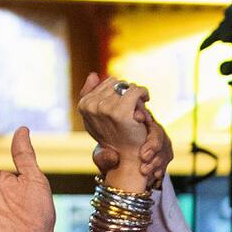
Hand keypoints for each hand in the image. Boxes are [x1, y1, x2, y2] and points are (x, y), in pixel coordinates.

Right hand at [77, 74, 151, 192]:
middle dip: (126, 92)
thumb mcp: (98, 117)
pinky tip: (147, 100)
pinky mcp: (120, 112)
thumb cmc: (115, 137)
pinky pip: (135, 91)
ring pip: (126, 86)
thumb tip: (94, 74)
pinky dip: (144, 93)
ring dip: (135, 95)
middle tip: (133, 107)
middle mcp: (91, 105)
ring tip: (137, 109)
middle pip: (116, 82)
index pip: (106, 82)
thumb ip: (92, 95)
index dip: (120, 91)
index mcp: (84, 104)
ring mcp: (105, 108)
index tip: (126, 103)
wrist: (127, 157)